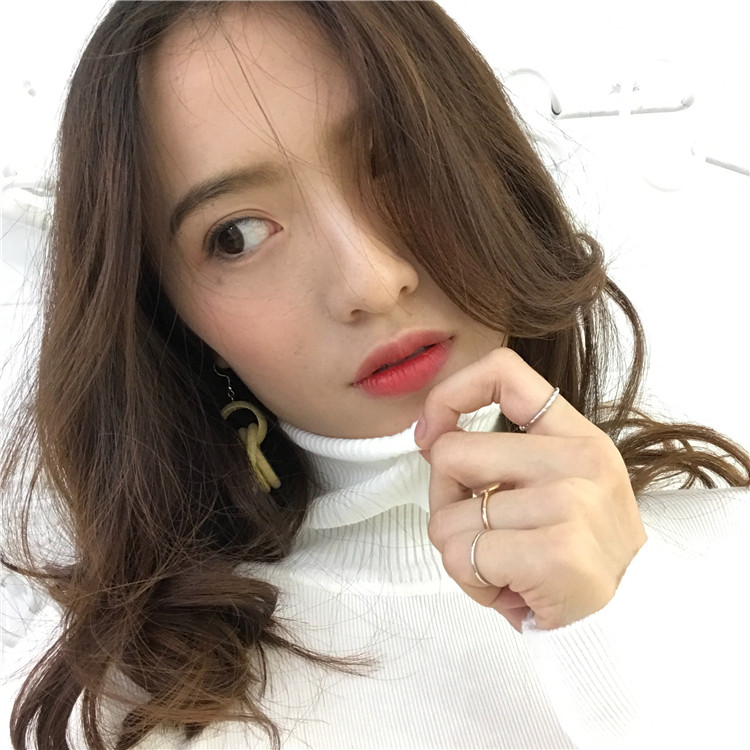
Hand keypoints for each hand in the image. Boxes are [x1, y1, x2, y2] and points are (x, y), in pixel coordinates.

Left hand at [415, 347, 646, 631]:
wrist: (633, 614)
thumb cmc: (577, 546)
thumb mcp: (560, 480)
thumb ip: (505, 452)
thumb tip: (430, 438)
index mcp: (577, 434)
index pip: (504, 372)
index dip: (450, 394)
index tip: (430, 434)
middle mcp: (578, 460)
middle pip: (450, 453)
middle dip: (444, 499)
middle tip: (478, 528)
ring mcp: (569, 504)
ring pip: (446, 516)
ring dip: (458, 549)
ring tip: (501, 564)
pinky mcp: (556, 553)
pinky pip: (462, 557)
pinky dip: (469, 580)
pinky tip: (505, 587)